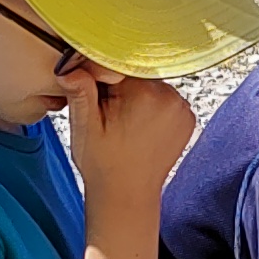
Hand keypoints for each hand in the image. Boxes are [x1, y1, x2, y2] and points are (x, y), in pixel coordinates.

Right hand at [65, 71, 194, 210]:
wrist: (127, 195)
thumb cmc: (104, 166)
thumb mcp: (84, 128)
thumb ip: (80, 92)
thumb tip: (70, 68)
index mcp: (145, 94)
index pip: (119, 63)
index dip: (103, 77)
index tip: (97, 96)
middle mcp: (170, 97)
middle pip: (138, 72)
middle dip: (122, 87)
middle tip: (110, 115)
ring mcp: (182, 108)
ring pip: (152, 84)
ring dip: (139, 96)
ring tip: (126, 124)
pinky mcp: (187, 118)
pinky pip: (165, 99)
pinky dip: (153, 107)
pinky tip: (141, 128)